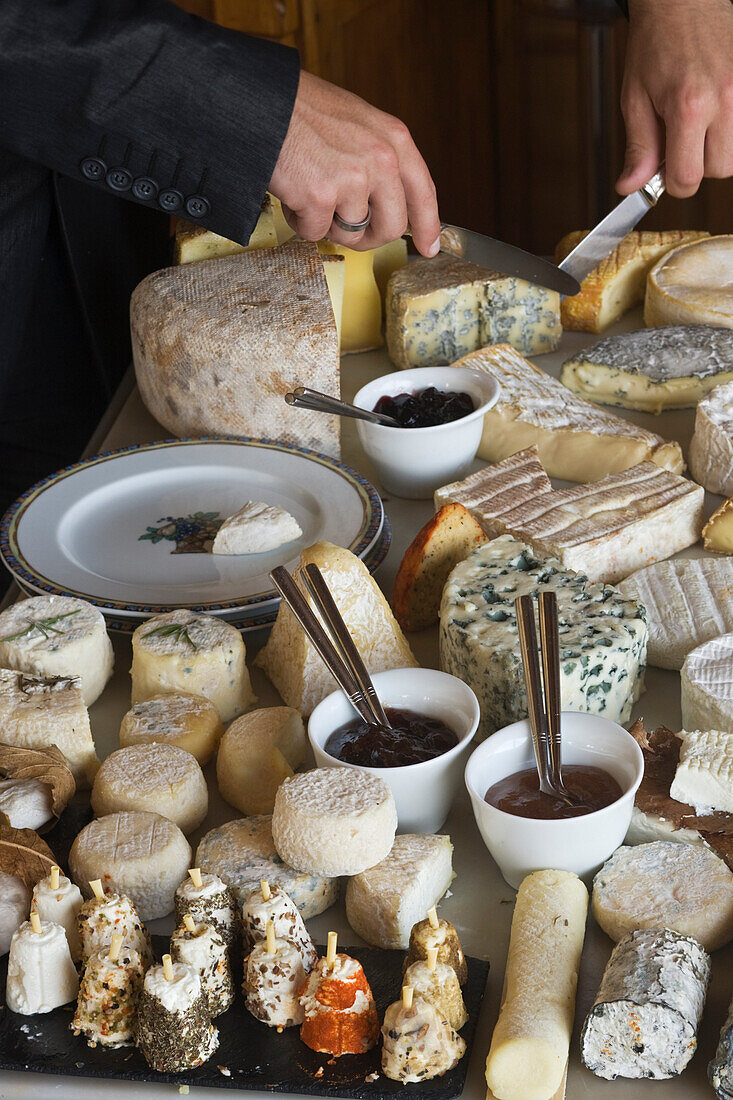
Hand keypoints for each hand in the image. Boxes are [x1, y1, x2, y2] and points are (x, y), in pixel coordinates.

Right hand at [269, 71, 440, 255]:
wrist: (262, 100)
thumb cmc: (302, 109)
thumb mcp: (357, 122)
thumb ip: (378, 157)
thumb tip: (386, 201)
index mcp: (394, 139)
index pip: (423, 192)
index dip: (428, 226)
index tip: (429, 247)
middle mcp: (381, 159)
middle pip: (392, 226)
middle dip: (369, 237)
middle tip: (350, 231)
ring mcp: (352, 179)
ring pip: (351, 232)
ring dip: (327, 224)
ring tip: (310, 192)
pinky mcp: (322, 197)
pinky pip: (315, 232)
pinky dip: (300, 220)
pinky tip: (292, 191)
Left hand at [617, 0, 732, 197]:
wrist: (682, 2)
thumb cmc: (656, 42)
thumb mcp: (635, 99)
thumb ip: (638, 147)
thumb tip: (630, 187)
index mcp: (689, 107)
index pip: (687, 178)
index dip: (673, 184)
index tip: (664, 173)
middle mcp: (723, 101)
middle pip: (718, 171)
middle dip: (697, 166)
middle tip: (681, 143)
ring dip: (715, 152)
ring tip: (697, 128)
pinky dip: (728, 133)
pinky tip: (711, 118)